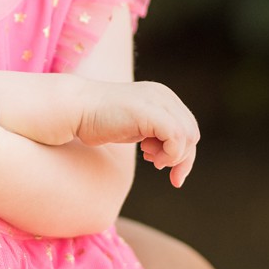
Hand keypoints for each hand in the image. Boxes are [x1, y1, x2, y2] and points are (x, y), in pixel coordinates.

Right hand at [72, 80, 199, 187]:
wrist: (76, 109)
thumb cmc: (98, 120)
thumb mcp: (134, 125)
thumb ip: (153, 132)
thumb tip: (170, 152)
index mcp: (161, 96)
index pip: (187, 127)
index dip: (183, 153)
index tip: (171, 173)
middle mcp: (163, 96)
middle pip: (192, 132)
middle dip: (183, 158)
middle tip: (164, 171)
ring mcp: (158, 102)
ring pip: (188, 136)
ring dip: (173, 157)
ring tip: (152, 160)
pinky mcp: (151, 113)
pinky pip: (176, 137)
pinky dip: (170, 154)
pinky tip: (151, 158)